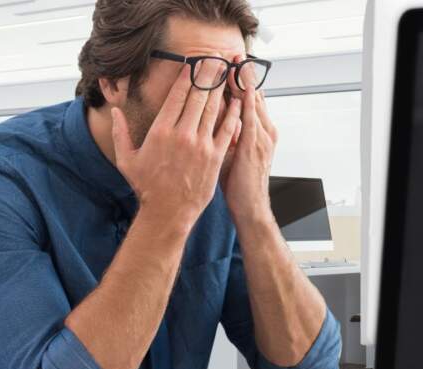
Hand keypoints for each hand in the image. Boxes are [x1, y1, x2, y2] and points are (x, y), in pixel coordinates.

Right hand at [111, 60, 241, 225]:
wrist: (168, 212)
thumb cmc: (147, 187)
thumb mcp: (126, 159)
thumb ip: (120, 133)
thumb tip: (115, 111)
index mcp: (161, 131)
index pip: (177, 95)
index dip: (187, 77)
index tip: (193, 64)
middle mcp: (182, 134)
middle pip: (198, 96)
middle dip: (207, 75)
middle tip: (214, 59)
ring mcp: (201, 145)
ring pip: (213, 109)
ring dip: (221, 88)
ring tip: (226, 73)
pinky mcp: (215, 157)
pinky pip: (227, 129)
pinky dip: (233, 113)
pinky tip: (238, 101)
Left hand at [220, 55, 278, 220]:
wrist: (250, 208)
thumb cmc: (239, 185)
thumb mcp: (232, 155)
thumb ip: (227, 136)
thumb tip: (211, 123)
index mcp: (259, 132)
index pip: (249, 99)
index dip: (241, 80)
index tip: (231, 63)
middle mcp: (263, 130)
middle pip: (253, 95)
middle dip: (243, 73)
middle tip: (234, 53)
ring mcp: (261, 137)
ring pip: (253, 102)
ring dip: (244, 80)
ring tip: (237, 60)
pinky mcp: (254, 146)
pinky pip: (249, 118)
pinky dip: (245, 100)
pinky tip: (239, 87)